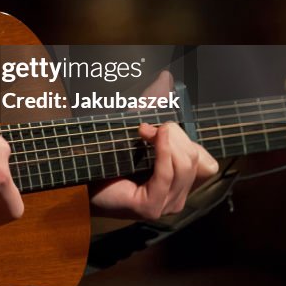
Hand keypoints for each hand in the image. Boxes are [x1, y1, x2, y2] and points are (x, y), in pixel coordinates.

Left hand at [88, 70, 218, 219]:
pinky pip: (166, 173)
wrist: (81, 179)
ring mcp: (166, 206)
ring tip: (144, 130)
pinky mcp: (151, 208)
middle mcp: (177, 198)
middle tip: (148, 127)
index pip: (205, 161)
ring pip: (184, 165)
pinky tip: (151, 136)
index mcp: (180, 184)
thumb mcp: (138, 130)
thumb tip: (165, 77)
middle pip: (194, 159)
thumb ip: (154, 106)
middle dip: (174, 135)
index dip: (187, 139)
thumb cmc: (108, 156)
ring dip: (166, 141)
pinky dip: (162, 151)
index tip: (162, 127)